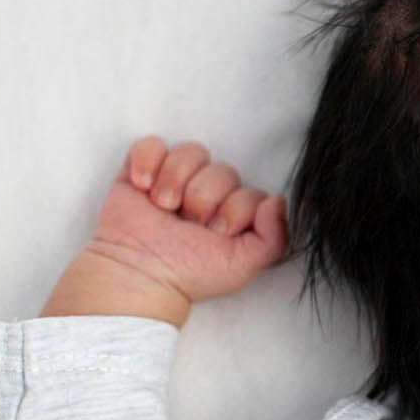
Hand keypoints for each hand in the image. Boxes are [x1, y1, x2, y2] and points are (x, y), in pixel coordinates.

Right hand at [82, 136, 288, 305]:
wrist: (140, 274)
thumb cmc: (191, 273)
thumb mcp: (244, 265)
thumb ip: (275, 237)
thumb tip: (278, 200)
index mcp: (234, 212)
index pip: (252, 191)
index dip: (235, 209)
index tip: (216, 233)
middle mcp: (208, 193)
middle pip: (223, 170)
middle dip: (205, 198)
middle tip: (188, 223)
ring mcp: (175, 180)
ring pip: (192, 151)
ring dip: (176, 181)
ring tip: (164, 207)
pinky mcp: (142, 171)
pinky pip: (152, 144)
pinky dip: (148, 161)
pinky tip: (143, 187)